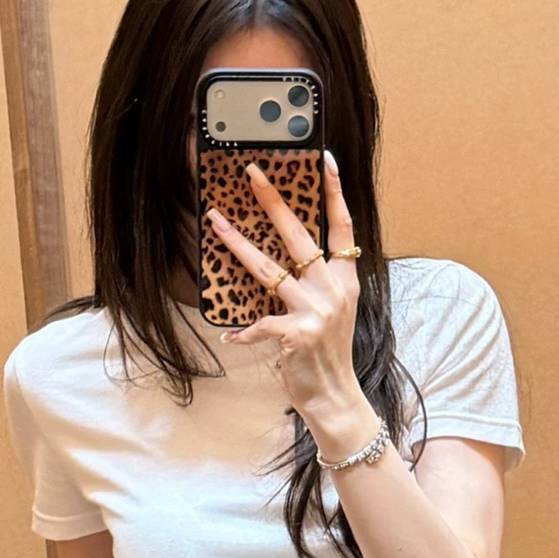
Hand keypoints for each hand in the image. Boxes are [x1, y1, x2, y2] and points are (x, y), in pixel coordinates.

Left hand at [204, 151, 376, 458]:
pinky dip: (243, 331)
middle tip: (252, 173)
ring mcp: (315, 310)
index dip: (334, 192)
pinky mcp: (297, 334)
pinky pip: (260, 324)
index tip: (325, 159)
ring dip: (237, 244)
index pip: (342, 226)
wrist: (336, 397)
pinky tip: (229, 335)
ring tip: (214, 222)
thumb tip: (294, 254)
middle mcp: (332, 289)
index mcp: (344, 279)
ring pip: (268, 269)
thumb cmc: (327, 353)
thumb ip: (321, 280)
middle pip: (298, 235)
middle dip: (273, 201)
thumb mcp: (334, 310)